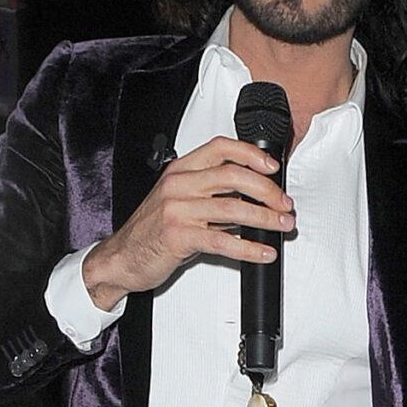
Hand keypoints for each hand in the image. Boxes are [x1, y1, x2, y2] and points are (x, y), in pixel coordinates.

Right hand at [82, 136, 294, 312]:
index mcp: (181, 170)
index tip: (272, 168)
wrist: (122, 258)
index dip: (251, 154)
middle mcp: (179, 185)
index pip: (221, 148)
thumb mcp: (179, 202)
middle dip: (267, 190)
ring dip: (265, 218)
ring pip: (233, 208)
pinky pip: (223, 241)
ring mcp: (177, 209)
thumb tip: (252, 198)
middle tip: (284, 204)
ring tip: (282, 226)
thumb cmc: (152, 231)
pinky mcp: (179, 236)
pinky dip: (249, 248)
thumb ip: (211, 195)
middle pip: (233, 176)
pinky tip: (262, 252)